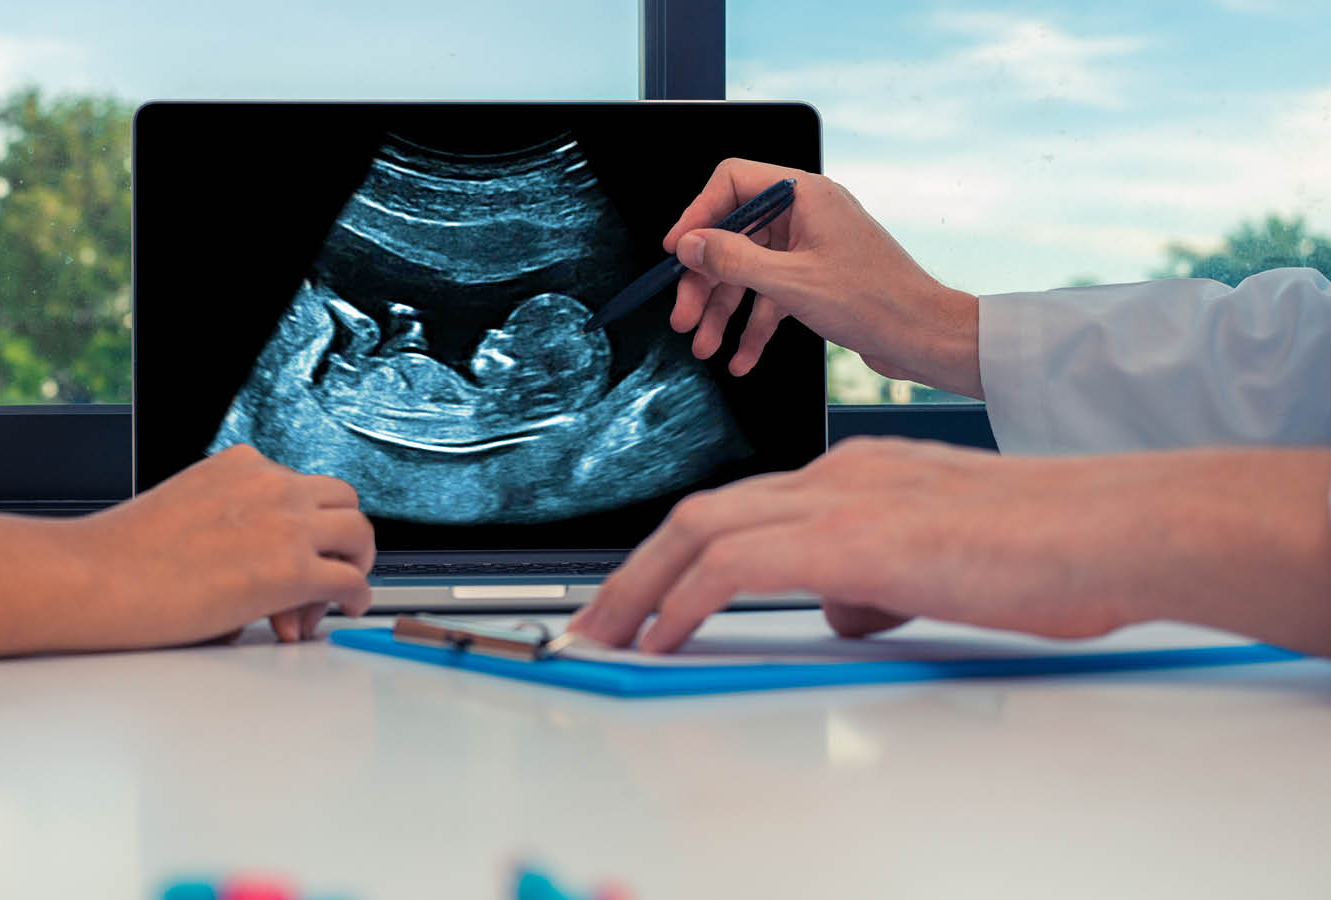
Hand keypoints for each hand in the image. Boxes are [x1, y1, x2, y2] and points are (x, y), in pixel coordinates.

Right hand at [67, 444, 374, 647]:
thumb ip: (230, 522)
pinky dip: (356, 596)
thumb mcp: (185, 510)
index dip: (305, 523)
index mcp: (240, 465)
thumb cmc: (121, 556)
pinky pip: (351, 579)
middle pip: (342, 500)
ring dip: (355, 563)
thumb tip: (251, 562)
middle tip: (328, 571)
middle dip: (340, 537)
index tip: (293, 552)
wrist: (93, 577)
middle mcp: (269, 484)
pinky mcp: (291, 568)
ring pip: (358, 533)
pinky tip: (346, 609)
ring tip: (339, 593)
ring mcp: (285, 523)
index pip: (300, 484)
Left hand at [569, 438, 1330, 654]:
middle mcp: (835, 475)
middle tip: (596, 616)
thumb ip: (877, 581)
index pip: (739, 510)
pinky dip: (683, 599)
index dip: (676, 554)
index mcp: (854, 475)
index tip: (643, 594)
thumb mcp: (941, 567)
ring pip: (701, 531)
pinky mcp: (853, 537)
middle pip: (700, 514)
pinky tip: (662, 636)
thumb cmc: (1050, 548)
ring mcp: (841, 499)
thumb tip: (836, 611)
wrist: (1111, 527)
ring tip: (604, 634)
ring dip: (640, 587)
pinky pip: (734, 566)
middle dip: (634, 569)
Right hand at [663, 159, 981, 397]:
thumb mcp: (791, 281)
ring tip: (705, 345)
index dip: (698, 214)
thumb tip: (691, 243)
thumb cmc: (876, 301)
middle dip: (706, 281)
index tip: (678, 250)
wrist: (924, 337)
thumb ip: (734, 259)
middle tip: (684, 315)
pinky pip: (771, 296)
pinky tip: (741, 356)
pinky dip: (754, 326)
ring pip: (749, 272)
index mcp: (804, 195)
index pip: (733, 182)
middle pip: (734, 236)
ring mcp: (810, 248)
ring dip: (724, 311)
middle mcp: (806, 215)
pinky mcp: (816, 280)